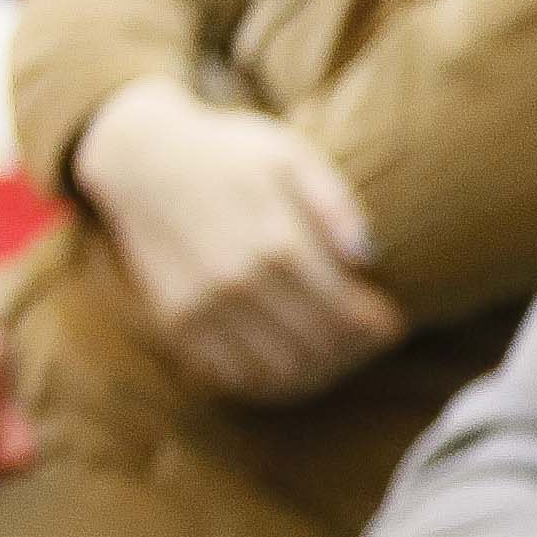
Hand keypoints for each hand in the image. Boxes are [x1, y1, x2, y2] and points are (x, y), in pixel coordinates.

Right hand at [71, 76, 409, 403]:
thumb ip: (334, 204)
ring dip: (318, 372)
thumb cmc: (231, 154)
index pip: (344, 312)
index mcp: (275, 242)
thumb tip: (371, 255)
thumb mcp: (291, 156)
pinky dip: (269, 382)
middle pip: (317, 347)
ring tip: (336, 352)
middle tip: (369, 340)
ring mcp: (202, 309)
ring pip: (278, 372)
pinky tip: (290, 360)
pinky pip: (232, 377)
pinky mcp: (176, 325)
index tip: (393, 322)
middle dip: (355, 351)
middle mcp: (236, 283)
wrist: (143, 159)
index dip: (376, 327)